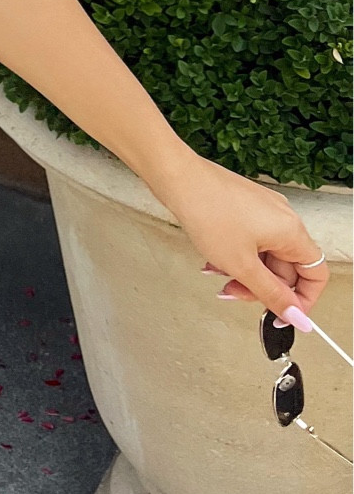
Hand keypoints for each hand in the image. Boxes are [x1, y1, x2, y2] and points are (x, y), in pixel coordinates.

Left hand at [154, 149, 330, 315]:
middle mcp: (282, 218)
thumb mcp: (241, 265)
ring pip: (263, 256)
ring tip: (216, 273)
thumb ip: (271, 294)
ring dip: (242, 272)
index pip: (315, 274)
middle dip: (259, 287)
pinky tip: (212, 260)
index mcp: (292, 232)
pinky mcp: (244, 207)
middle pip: (285, 268)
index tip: (282, 314)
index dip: (302, 300)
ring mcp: (263, 210)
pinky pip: (249, 242)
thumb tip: (296, 317)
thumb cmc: (207, 211)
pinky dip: (234, 255)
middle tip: (233, 292)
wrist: (177, 177)